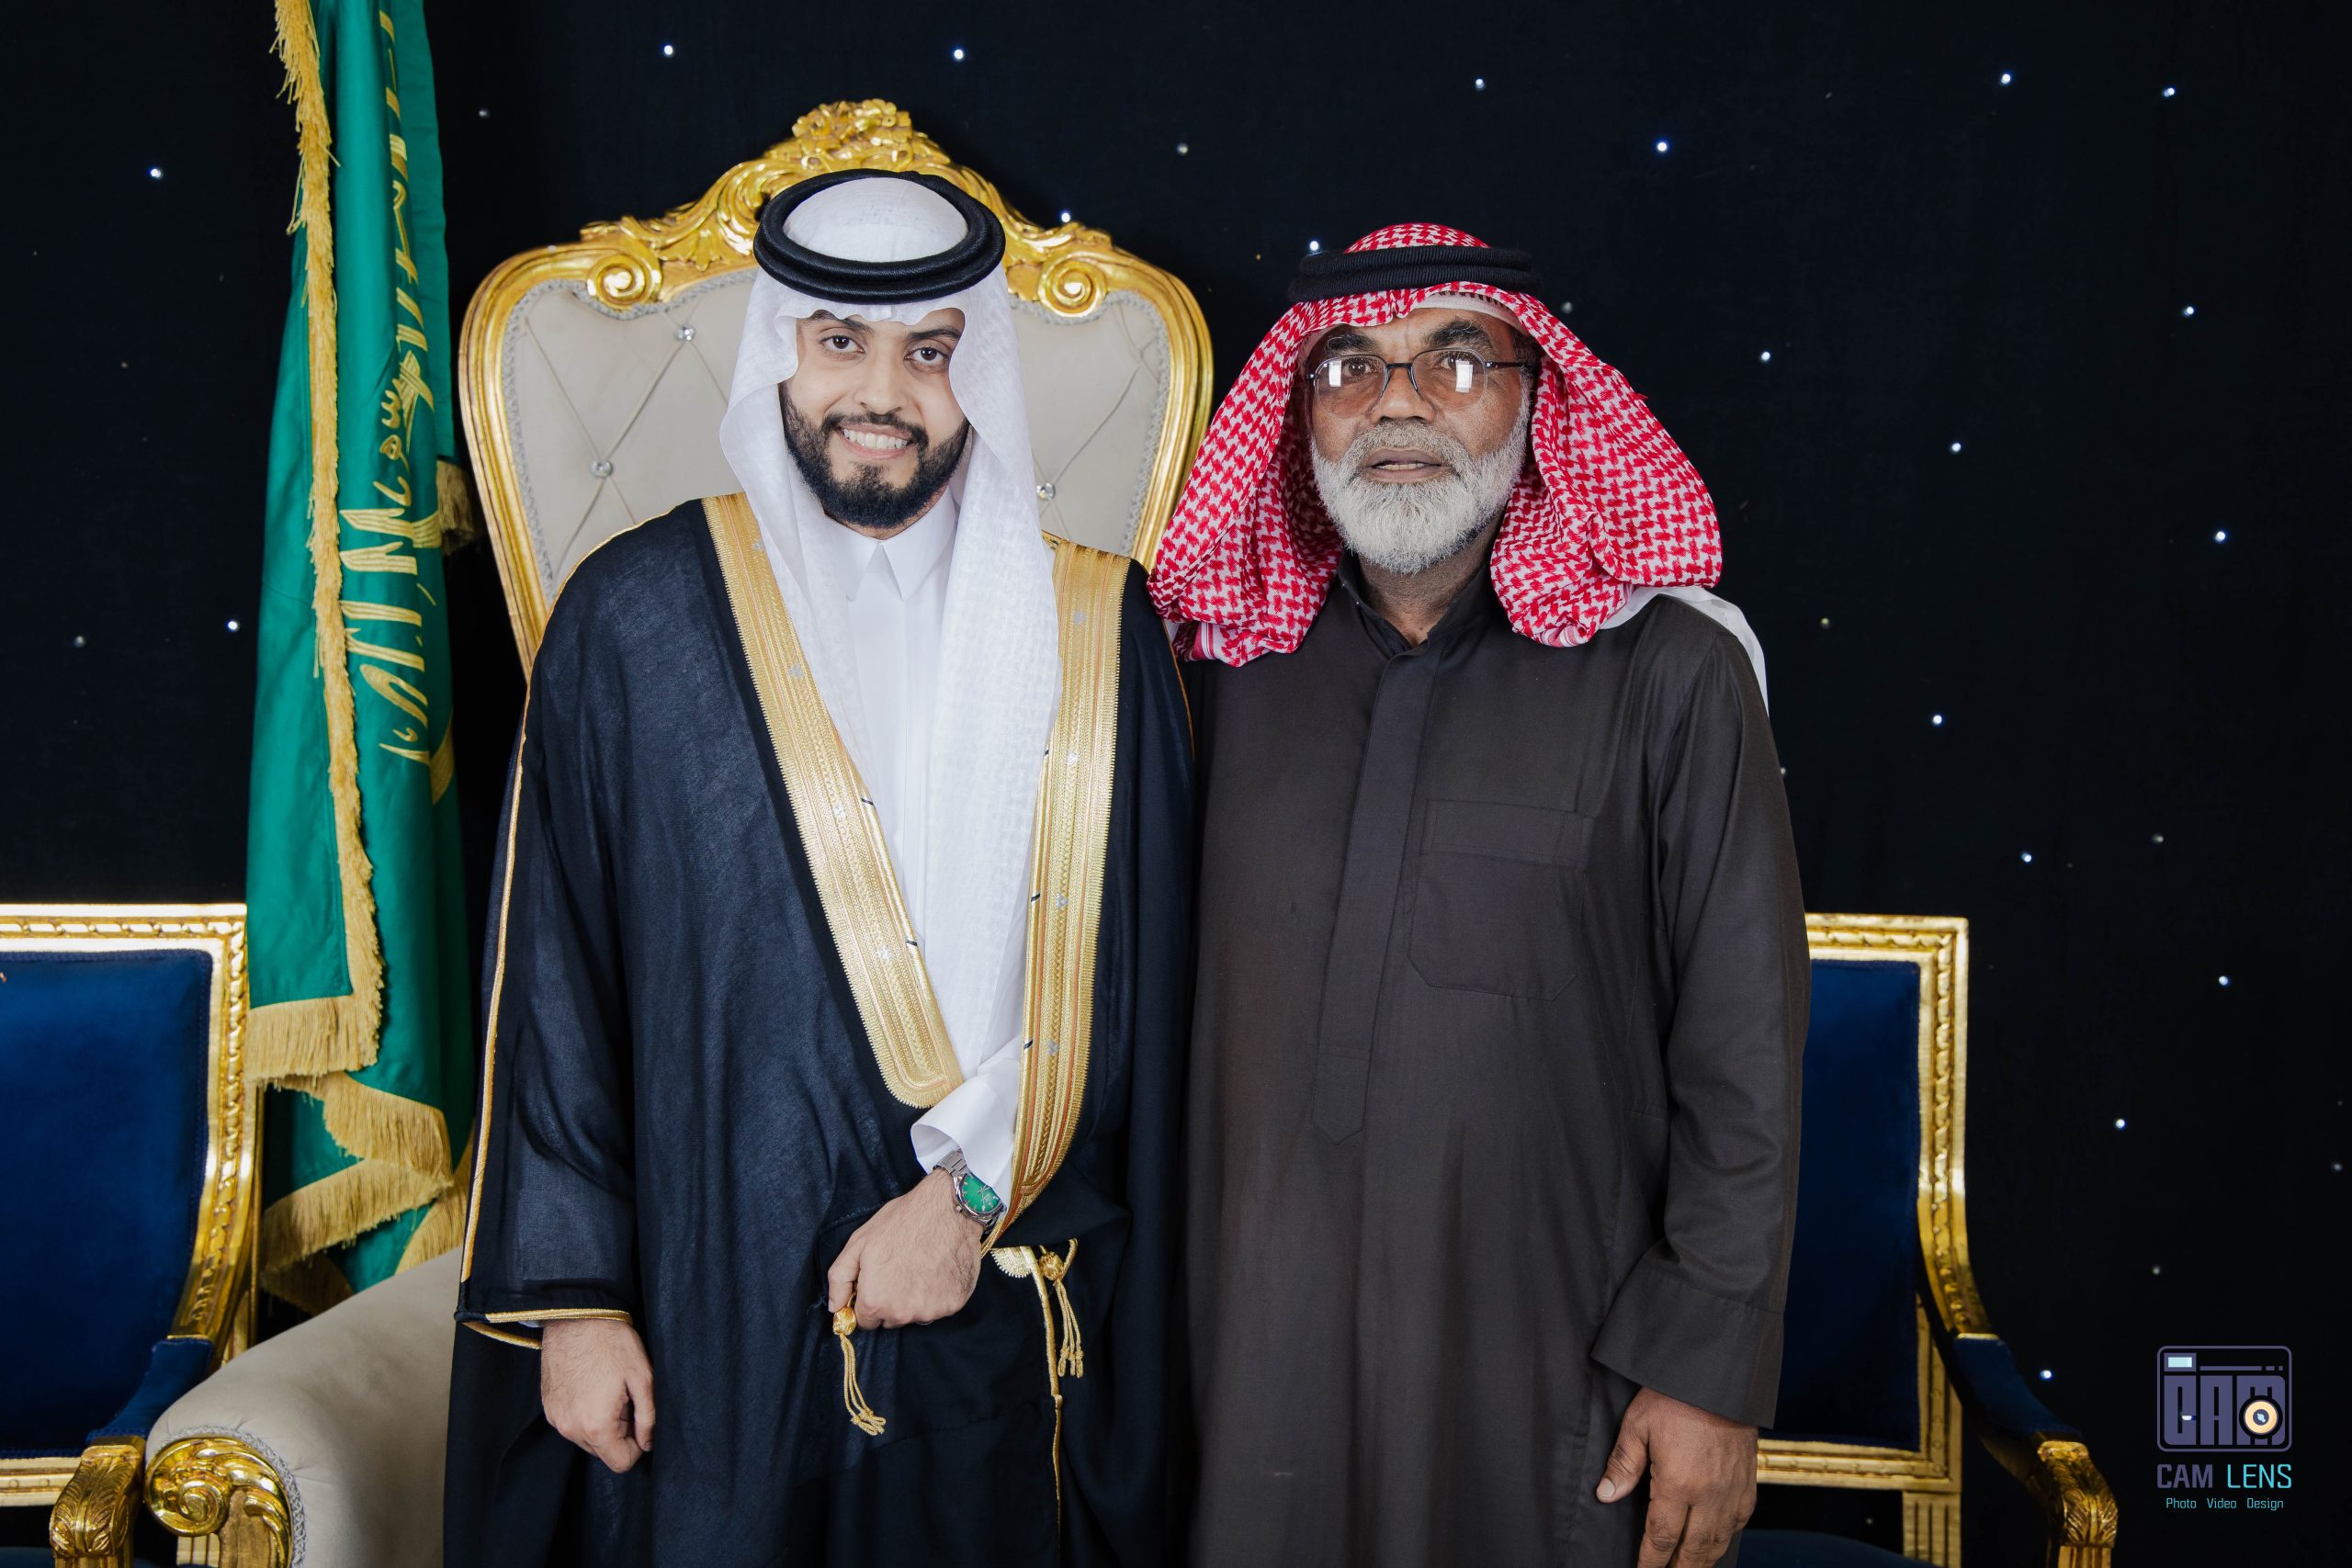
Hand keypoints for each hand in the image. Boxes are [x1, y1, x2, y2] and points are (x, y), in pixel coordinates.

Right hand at [540, 1317, 655, 1473]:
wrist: (577, 1317)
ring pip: (586, 1439)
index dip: (637, 1446)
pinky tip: (592, 1386)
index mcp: (596, 1426)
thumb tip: (648, 1443)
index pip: (621, 1463)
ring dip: (601, 1424)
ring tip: (608, 1391)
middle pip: (602, 1452)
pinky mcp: (548, 1407)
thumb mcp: (642, 1378)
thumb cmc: (613, 1343)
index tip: (640, 1421)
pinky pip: (572, 1423)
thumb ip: (648, 1418)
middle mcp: (570, 1429)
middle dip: (619, 1433)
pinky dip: (585, 1414)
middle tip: (625, 1399)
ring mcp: (555, 1418)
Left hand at [825, 1167, 983, 1328]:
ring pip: (916, 1314)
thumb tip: (835, 1307)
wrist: (947, 1208)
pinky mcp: (954, 1305)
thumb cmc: (902, 1222)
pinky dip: (938, 1294)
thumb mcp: (859, 1243)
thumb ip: (839, 1279)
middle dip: (890, 1300)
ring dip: (915, 1299)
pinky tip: (938, 1268)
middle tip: (899, 1268)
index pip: (866, 1321)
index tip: (877, 1282)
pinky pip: (939, 1307)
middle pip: (890, 1320)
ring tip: (920, 1266)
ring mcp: (931, 1311)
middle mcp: (903, 1314)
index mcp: (876, 1302)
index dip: (868, 1301)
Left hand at [1595, 1385, 1756, 1567]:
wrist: (1719, 1377)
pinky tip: (1717, 1541)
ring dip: (1703, 1560)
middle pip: (1694, 1549)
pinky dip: (1727, 1538)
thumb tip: (1606, 1494)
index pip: (1662, 1537)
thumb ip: (1623, 1463)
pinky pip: (1739, 1522)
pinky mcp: (1748, 1481)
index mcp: (1678, 1483)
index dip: (1652, 1561)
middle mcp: (1709, 1495)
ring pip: (1720, 1541)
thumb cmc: (1675, 1396)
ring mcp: (1733, 1490)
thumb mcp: (1638, 1424)